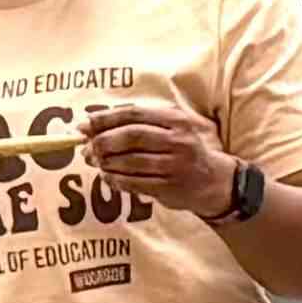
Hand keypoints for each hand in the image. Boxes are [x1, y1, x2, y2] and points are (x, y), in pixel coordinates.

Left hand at [76, 98, 240, 218]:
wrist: (216, 181)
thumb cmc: (184, 150)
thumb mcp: (171, 127)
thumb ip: (138, 122)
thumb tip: (92, 125)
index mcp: (177, 120)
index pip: (134, 114)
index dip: (105, 119)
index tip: (84, 125)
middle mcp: (179, 141)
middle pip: (131, 137)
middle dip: (103, 142)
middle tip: (87, 148)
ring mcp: (176, 166)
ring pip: (130, 162)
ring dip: (107, 163)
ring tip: (96, 163)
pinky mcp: (171, 188)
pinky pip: (135, 183)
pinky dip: (116, 180)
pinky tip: (108, 177)